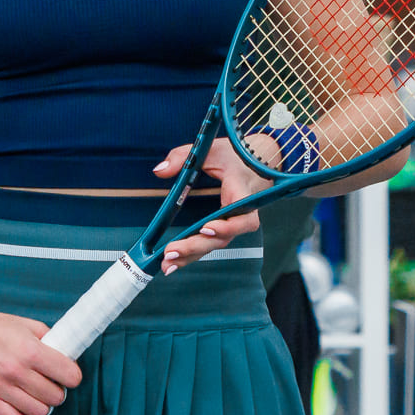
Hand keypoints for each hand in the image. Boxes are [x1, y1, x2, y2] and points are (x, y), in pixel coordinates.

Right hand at [0, 300, 82, 414]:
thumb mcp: (26, 325)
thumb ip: (50, 341)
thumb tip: (68, 359)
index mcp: (30, 350)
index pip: (70, 376)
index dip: (71, 376)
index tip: (66, 375)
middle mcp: (16, 371)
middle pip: (56, 397)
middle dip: (57, 391)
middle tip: (49, 384)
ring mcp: (0, 388)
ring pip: (39, 412)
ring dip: (42, 405)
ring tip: (36, 396)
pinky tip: (26, 410)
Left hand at [153, 138, 269, 270]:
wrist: (255, 163)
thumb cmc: (234, 156)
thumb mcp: (210, 149)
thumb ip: (183, 156)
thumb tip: (160, 171)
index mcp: (243, 193)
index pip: (243, 216)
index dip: (227, 226)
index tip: (207, 228)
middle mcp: (241, 213)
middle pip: (223, 238)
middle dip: (196, 247)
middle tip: (171, 252)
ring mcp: (232, 223)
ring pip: (215, 245)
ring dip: (191, 256)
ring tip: (167, 264)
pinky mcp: (223, 227)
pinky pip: (210, 243)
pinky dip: (192, 254)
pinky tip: (172, 262)